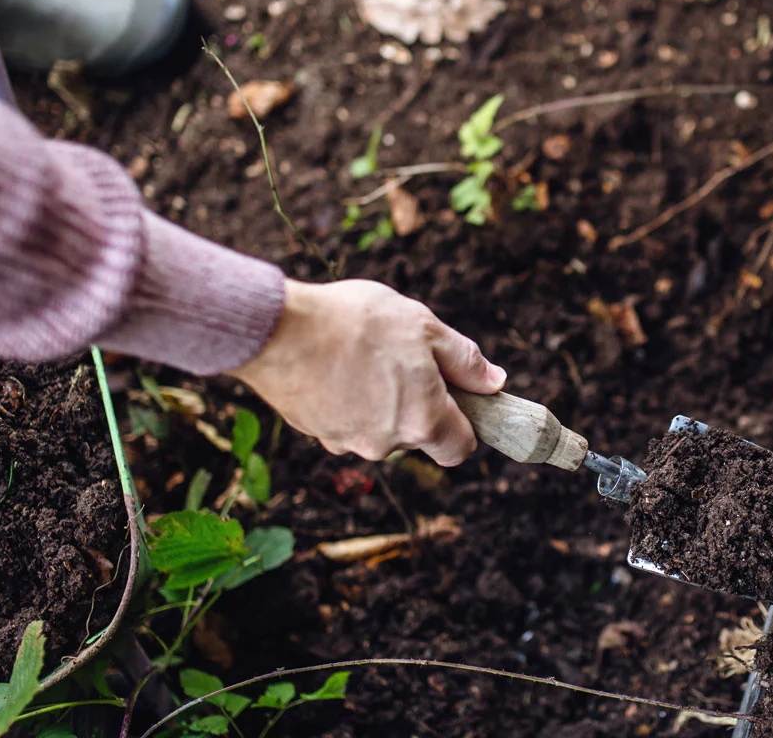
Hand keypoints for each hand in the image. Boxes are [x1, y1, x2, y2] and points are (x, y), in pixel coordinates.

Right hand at [231, 279, 505, 465]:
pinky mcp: (315, 433)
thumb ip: (465, 361)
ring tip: (361, 354)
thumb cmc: (358, 322)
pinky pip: (344, 420)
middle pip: (417, 434)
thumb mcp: (425, 328)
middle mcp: (386, 444)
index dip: (464, 424)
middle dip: (416, 403)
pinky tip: (333, 363)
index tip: (455, 395)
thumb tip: (495, 382)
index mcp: (423, 421)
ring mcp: (347, 443)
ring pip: (378, 428)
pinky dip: (345, 399)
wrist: (278, 329)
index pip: (460, 449)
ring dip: (379, 400)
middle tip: (401, 357)